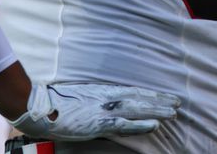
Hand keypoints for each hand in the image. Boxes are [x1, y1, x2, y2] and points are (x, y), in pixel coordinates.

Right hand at [9, 83, 180, 140]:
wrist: (38, 107)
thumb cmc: (57, 102)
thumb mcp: (82, 96)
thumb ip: (98, 98)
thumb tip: (109, 102)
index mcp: (103, 91)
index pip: (133, 91)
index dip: (151, 94)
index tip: (165, 96)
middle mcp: (107, 98)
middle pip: (139, 98)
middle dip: (159, 101)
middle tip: (178, 102)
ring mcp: (103, 111)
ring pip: (137, 109)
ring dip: (156, 110)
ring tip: (174, 111)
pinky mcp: (97, 124)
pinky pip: (124, 124)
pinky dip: (141, 124)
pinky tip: (155, 124)